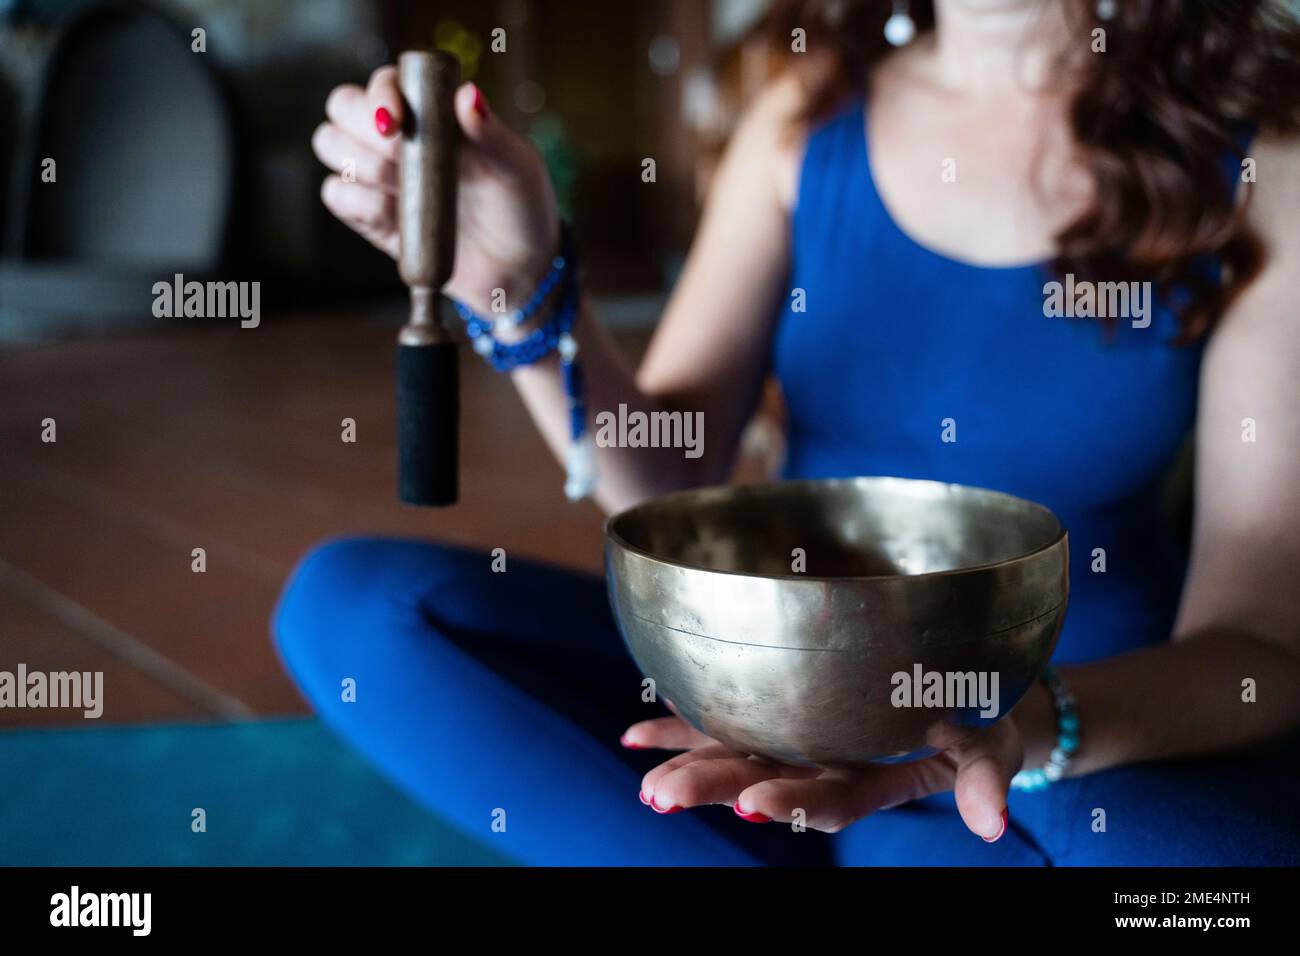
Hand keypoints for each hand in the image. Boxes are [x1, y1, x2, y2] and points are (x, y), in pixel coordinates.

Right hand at [311, 67, 560, 311]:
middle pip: (343, 106)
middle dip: (359, 125)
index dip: (380, 94)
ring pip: (330, 145)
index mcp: (432, 113)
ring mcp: (381, 178)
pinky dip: (354, 199)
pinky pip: (337, 195)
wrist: (520, 270)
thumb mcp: (518, 168)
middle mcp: (399, 139)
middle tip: (396, 151)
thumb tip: (467, 95)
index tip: (398, 121)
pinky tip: (389, 212)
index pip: (385, 83)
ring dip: (355, 160)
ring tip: (396, 183)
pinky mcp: (373, 218)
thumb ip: (491, 133)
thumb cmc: (522, 208)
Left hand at [623, 714, 1020, 838]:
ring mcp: (797, 737)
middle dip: (712, 787)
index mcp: (870, 776)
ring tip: (644, 780)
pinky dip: (681, 723)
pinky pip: (725, 717)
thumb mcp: (991, 745)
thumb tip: (994, 823)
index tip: (753, 808)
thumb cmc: (982, 718)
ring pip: (735, 752)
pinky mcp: (782, 708)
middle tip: (661, 795)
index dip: (793, 804)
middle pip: (763, 778)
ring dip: (686, 763)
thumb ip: (984, 779)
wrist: (962, 691)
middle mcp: (823, 761)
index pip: (828, 798)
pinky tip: (636, 734)